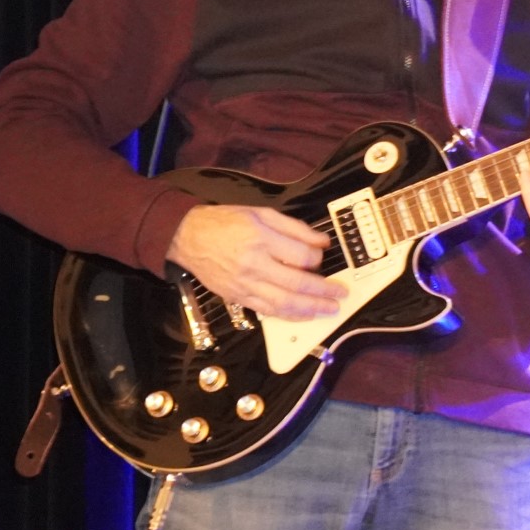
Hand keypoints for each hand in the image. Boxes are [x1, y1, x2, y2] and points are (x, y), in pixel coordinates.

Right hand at [165, 204, 343, 320]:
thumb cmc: (226, 222)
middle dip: (323, 292)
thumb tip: (321, 242)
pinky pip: (268, 311)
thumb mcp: (262, 213)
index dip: (318, 259)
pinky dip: (289, 316)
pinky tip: (304, 316)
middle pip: (297, 284)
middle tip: (341, 294)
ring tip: (329, 311)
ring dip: (310, 310)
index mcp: (262, 239)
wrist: (189, 237)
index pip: (301, 256)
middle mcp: (255, 264)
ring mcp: (245, 285)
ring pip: (284, 303)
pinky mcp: (238, 297)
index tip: (323, 257)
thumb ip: (294, 228)